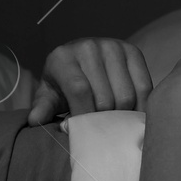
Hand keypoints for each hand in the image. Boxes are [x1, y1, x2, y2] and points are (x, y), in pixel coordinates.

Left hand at [27, 37, 152, 125]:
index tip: (85, 133)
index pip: (80, 90)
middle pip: (105, 98)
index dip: (85, 116)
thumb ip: (43, 108)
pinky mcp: (133, 51)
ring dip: (123, 117)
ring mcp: (113, 47)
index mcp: (63, 57)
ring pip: (127, 96)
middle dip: (104, 121)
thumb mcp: (49, 95)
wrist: (81, 58)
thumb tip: (35, 121)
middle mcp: (89, 47)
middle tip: (100, 131)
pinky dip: (141, 107)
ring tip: (115, 124)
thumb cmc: (62, 83)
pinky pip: (145, 87)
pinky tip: (132, 115)